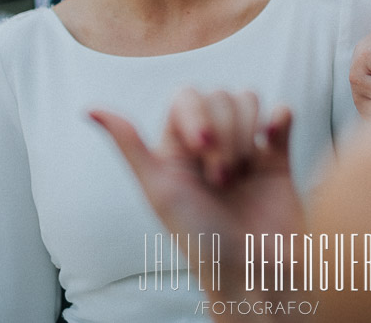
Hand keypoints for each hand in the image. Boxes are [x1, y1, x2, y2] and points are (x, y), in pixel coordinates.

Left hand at [91, 89, 305, 294]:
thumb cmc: (200, 240)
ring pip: (247, 100)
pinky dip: (279, 117)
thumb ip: (129, 144)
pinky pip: (281, 113)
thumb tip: (89, 109)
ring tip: (240, 175)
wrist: (253, 273)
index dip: (197, 114)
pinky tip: (270, 141)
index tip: (201, 148)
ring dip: (246, 133)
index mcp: (178, 148)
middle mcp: (210, 144)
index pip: (187, 97)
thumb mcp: (158, 191)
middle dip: (224, 135)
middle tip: (221, 179)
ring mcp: (245, 148)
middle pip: (220, 97)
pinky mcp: (277, 156)